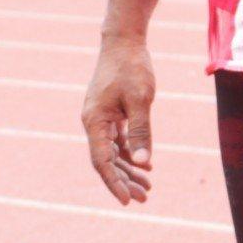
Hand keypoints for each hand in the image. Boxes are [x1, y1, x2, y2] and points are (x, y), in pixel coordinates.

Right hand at [81, 34, 155, 204]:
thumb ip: (141, 132)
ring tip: (148, 188)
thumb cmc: (132, 68)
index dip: (114, 183)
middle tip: (144, 198)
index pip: (102, 161)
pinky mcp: (110, 113)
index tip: (128, 201)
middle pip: (107, 161)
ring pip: (113, 153)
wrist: (124, 42)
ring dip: (129, 170)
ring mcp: (101, 118)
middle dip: (125, 181)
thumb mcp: (141, 100)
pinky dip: (130, 153)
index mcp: (94, 121)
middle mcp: (93, 123)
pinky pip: (118, 141)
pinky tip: (146, 165)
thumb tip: (143, 162)